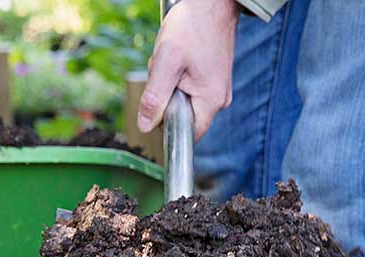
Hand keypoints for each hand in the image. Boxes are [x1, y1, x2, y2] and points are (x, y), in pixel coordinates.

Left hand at [137, 0, 237, 141]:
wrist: (212, 3)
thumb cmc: (193, 26)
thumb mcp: (166, 62)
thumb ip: (155, 97)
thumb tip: (145, 126)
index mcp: (211, 101)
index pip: (186, 134)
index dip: (166, 124)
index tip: (159, 102)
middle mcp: (219, 99)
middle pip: (182, 115)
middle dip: (166, 97)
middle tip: (166, 70)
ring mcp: (217, 88)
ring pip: (183, 100)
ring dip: (169, 83)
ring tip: (173, 59)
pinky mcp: (212, 78)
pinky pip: (188, 87)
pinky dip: (177, 75)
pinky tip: (178, 58)